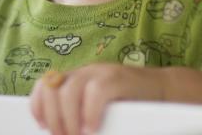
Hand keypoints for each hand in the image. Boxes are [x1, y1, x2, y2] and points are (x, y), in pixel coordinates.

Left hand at [30, 64, 166, 134]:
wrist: (163, 90)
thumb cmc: (130, 105)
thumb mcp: (98, 107)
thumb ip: (80, 112)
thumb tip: (61, 131)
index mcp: (77, 78)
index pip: (45, 84)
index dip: (38, 106)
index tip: (43, 127)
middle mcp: (85, 72)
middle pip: (52, 88)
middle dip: (53, 118)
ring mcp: (101, 72)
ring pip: (68, 91)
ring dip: (68, 120)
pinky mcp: (118, 78)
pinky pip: (96, 92)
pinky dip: (90, 114)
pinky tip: (93, 128)